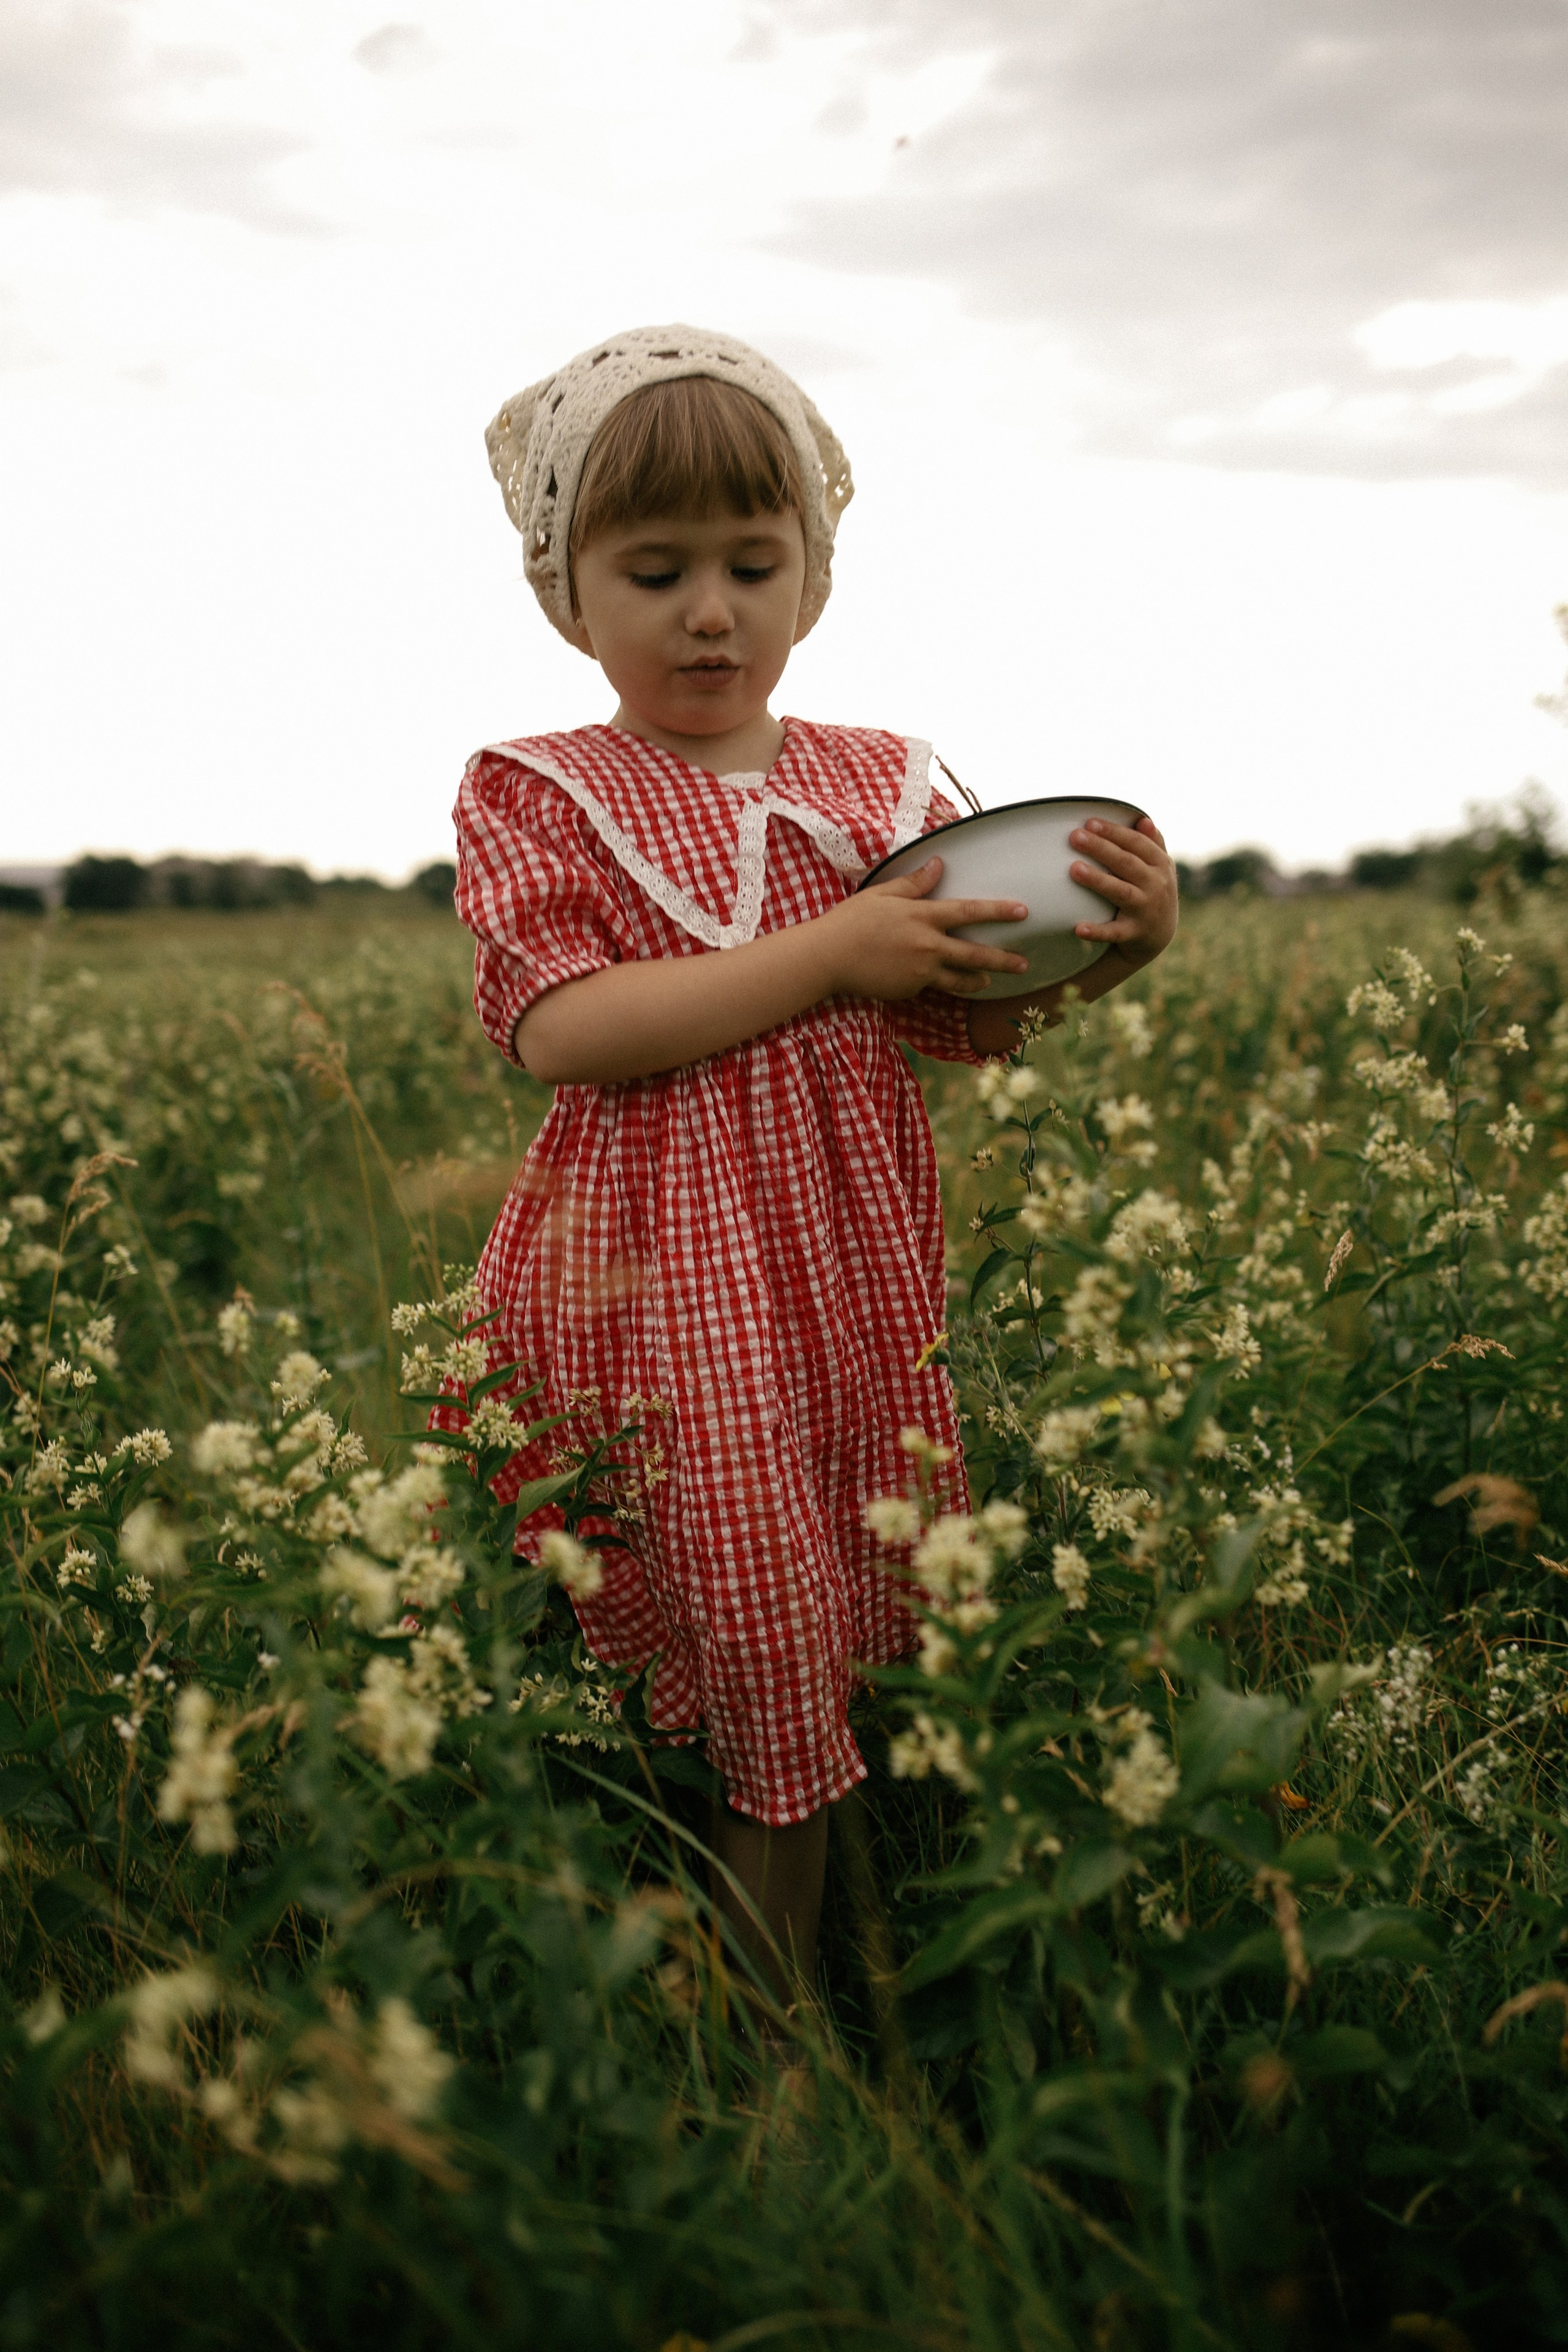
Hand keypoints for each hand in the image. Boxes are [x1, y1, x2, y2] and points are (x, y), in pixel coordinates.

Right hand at [816, 857, 1029, 999]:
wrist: (828, 957)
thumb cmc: (852, 921)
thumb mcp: (882, 893)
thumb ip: (914, 883)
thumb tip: (938, 864)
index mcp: (923, 917)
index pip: (970, 912)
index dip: (999, 911)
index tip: (1023, 912)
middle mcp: (927, 946)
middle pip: (975, 955)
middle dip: (1003, 959)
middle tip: (1024, 964)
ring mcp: (920, 972)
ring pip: (960, 980)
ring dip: (978, 981)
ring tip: (989, 981)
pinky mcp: (910, 990)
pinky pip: (931, 986)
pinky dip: (938, 983)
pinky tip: (935, 980)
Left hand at [1067, 816, 1177, 969]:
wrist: (1160, 935)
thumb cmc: (1153, 891)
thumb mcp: (1161, 868)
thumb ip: (1153, 844)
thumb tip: (1143, 820)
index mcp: (1160, 865)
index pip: (1137, 843)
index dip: (1114, 832)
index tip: (1090, 822)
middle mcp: (1156, 885)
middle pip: (1126, 863)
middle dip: (1101, 848)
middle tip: (1075, 836)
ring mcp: (1145, 909)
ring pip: (1120, 892)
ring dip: (1098, 880)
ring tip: (1074, 869)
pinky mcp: (1134, 933)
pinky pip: (1114, 932)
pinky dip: (1097, 931)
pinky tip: (1079, 928)